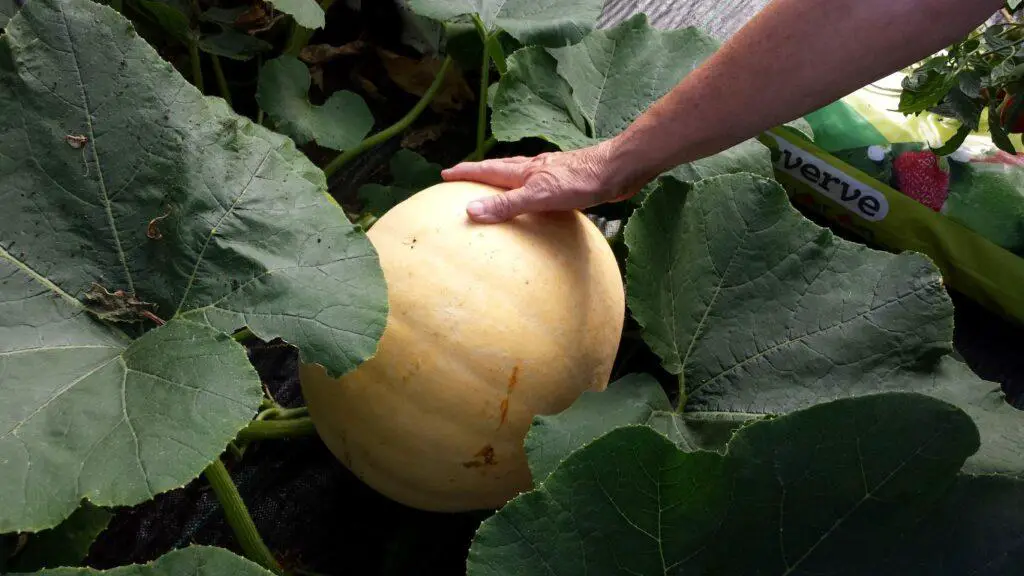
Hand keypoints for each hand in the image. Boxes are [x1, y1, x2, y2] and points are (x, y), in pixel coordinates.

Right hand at [441, 140, 645, 222]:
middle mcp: (535, 169)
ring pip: (519, 177)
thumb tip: (472, 210)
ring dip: (502, 181)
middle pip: (500, 169)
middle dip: (479, 174)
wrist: (617, 171)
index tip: (445, 174)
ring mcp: (551, 175)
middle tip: (461, 177)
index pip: (487, 170)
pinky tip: (534, 204)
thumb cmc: (581, 181)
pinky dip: (527, 193)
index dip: (466, 173)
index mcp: (524, 171)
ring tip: (492, 188)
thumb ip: (507, 204)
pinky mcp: (567, 184)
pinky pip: (538, 188)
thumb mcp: (539, 195)